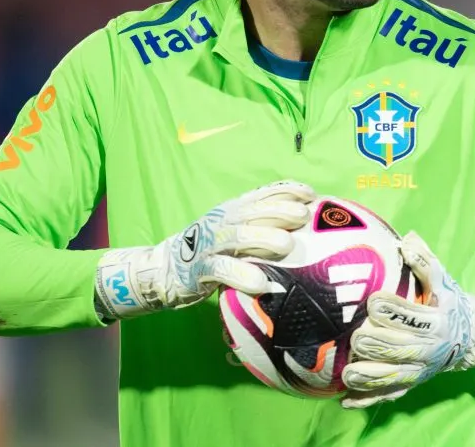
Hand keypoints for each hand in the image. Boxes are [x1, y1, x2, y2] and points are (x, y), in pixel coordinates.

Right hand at [95, 180, 314, 318]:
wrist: (164, 269)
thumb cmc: (212, 250)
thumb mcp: (235, 232)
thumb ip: (261, 225)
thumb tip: (305, 224)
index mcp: (233, 210)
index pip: (262, 195)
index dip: (286, 191)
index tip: (310, 194)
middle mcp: (222, 222)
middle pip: (253, 212)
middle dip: (279, 211)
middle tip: (302, 217)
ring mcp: (209, 244)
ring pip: (238, 237)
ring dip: (263, 238)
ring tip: (286, 245)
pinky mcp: (199, 269)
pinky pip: (222, 271)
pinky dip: (242, 275)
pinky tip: (262, 283)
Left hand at [341, 231, 474, 408]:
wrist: (470, 337)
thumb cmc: (448, 302)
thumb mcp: (443, 280)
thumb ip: (425, 262)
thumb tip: (407, 240)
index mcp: (437, 322)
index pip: (414, 316)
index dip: (393, 309)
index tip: (373, 301)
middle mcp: (429, 349)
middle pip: (401, 349)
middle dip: (378, 344)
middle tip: (356, 338)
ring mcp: (420, 370)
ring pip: (393, 376)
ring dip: (370, 376)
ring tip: (347, 373)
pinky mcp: (411, 383)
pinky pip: (389, 395)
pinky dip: (368, 400)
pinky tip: (346, 401)